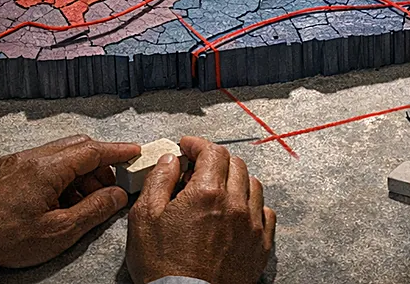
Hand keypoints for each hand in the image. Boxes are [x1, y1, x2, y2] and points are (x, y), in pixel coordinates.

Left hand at [0, 135, 140, 267]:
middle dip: (98, 163)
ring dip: (77, 171)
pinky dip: (58, 174)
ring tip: (81, 201)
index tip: (133, 152)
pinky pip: (40, 162)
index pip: (92, 150)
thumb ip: (93, 210)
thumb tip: (116, 195)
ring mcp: (16, 161)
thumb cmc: (7, 238)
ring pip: (58, 153)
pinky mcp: (5, 169)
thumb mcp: (59, 231)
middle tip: (109, 187)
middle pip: (76, 146)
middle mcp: (31, 157)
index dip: (117, 151)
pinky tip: (57, 200)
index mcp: (47, 169)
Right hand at [125, 137, 275, 283]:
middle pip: (234, 164)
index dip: (197, 144)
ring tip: (217, 190)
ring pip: (252, 185)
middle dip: (214, 160)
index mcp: (207, 193)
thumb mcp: (144, 218)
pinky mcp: (261, 245)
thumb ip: (158, 181)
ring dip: (235, 180)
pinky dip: (252, 205)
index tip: (187, 147)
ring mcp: (252, 225)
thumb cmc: (163, 266)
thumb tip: (171, 160)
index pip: (212, 151)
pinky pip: (266, 213)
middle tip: (197, 170)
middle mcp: (235, 204)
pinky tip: (236, 212)